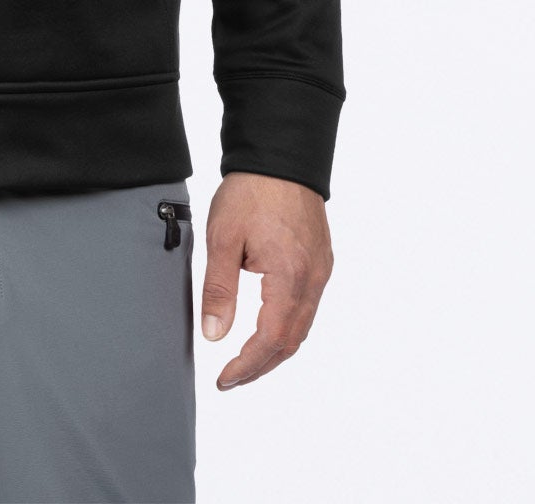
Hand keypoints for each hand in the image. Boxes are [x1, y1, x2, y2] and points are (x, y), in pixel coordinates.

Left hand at [200, 171, 332, 389]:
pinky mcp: (320, 260)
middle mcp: (313, 279)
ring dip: (275, 348)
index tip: (224, 379)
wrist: (281, 155)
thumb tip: (214, 335)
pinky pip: (307, 306)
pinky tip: (266, 326)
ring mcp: (320, 270)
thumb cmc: (251, 191)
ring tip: (245, 360)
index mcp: (290, 277)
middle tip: (231, 378)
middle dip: (261, 365)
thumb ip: (219, 289)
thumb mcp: (223, 238)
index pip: (271, 339)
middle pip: (291, 340)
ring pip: (302, 326)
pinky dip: (287, 325)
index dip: (247, 365)